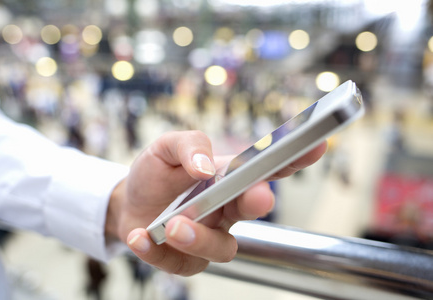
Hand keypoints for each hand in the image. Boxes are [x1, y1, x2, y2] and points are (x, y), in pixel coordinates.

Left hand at [106, 130, 326, 275]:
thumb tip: (206, 167)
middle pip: (253, 209)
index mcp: (227, 178)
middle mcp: (226, 209)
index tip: (315, 145)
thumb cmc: (154, 173)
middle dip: (257, 203)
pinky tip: (140, 237)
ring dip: (199, 237)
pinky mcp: (187, 260)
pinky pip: (180, 263)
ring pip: (222, 247)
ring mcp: (210, 237)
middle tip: (257, 196)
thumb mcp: (165, 147)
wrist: (127, 203)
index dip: (292, 159)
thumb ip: (189, 145)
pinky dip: (157, 252)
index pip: (265, 169)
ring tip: (172, 226)